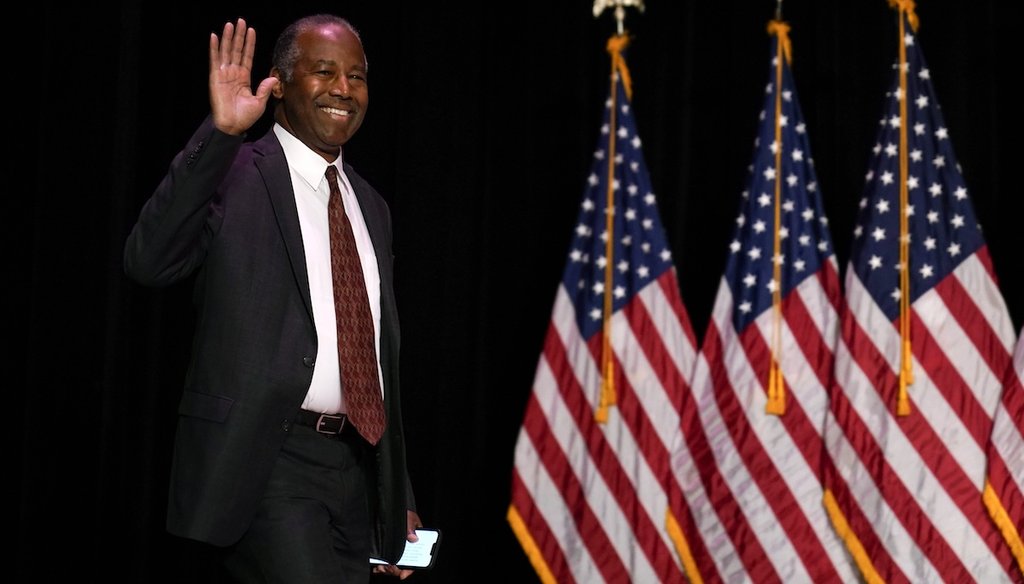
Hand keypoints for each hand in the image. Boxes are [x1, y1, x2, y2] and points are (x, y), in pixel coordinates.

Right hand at [208, 18, 275, 134]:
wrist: (233, 126)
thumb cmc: (245, 116)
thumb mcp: (259, 102)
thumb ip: (265, 88)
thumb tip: (274, 78)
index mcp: (244, 78)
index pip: (247, 56)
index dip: (249, 43)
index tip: (252, 31)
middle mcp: (233, 73)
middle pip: (237, 50)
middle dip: (239, 35)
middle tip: (241, 21)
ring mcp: (224, 74)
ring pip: (226, 52)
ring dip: (228, 37)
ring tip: (230, 24)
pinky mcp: (215, 78)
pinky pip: (215, 60)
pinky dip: (214, 48)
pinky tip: (215, 36)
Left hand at [372, 510, 422, 579]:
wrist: (392, 511)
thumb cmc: (404, 515)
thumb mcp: (409, 518)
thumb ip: (410, 527)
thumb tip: (413, 538)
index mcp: (415, 545)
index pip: (415, 561)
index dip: (409, 570)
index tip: (403, 574)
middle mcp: (405, 551)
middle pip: (402, 567)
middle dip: (395, 570)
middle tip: (389, 567)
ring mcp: (394, 552)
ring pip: (391, 568)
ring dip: (386, 570)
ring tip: (381, 566)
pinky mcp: (384, 552)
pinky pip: (382, 564)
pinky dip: (379, 567)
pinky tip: (376, 565)